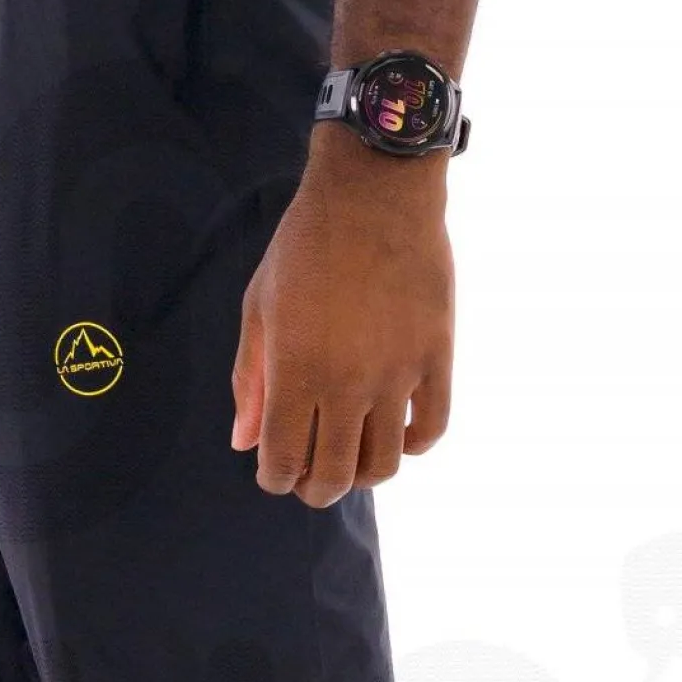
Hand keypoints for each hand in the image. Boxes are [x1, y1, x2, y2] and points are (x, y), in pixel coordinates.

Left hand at [231, 134, 454, 506]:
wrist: (374, 191)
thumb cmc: (305, 246)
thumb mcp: (259, 307)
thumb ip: (250, 380)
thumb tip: (244, 442)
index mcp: (297, 371)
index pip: (284, 462)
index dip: (276, 479)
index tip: (275, 472)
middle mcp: (349, 382)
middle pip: (336, 477)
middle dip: (316, 490)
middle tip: (311, 478)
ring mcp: (398, 373)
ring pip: (385, 465)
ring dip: (363, 475)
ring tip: (353, 457)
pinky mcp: (437, 356)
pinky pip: (432, 429)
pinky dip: (413, 445)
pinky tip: (397, 433)